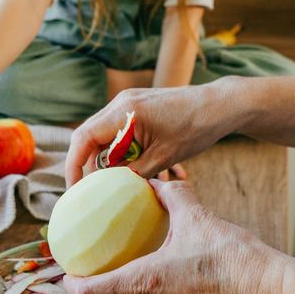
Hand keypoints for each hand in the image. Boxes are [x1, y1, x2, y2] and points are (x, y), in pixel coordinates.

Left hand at [62, 179, 282, 293]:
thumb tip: (157, 180)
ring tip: (106, 292)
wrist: (266, 292)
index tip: (68, 270)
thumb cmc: (232, 256)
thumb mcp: (197, 217)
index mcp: (145, 281)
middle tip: (82, 284)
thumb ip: (172, 195)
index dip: (72, 285)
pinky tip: (142, 292)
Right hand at [65, 82, 237, 184]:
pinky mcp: (138, 107)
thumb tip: (109, 189)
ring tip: (116, 181)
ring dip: (106, 158)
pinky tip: (133, 166)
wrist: (220, 106)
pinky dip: (119, 149)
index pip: (83, 138)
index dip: (74, 165)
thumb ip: (131, 172)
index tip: (76, 189)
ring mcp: (128, 102)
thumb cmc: (195, 129)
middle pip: (88, 136)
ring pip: (103, 134)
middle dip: (87, 164)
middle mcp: (121, 103)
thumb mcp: (161, 158)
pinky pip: (118, 130)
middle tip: (91, 191)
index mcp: (124, 112)